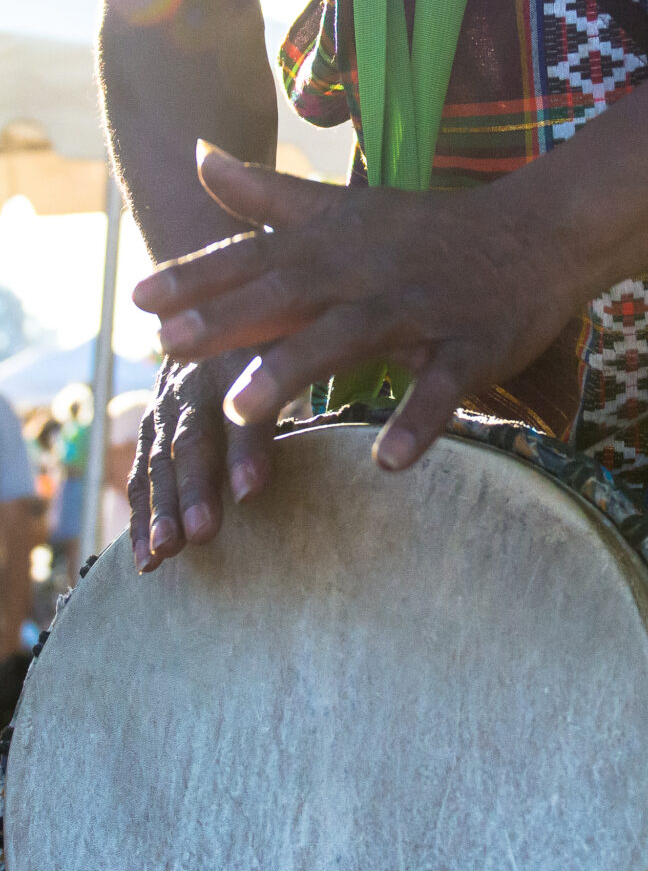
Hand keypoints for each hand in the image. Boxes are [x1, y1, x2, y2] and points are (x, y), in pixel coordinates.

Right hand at [128, 352, 274, 571]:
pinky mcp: (150, 432)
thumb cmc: (265, 340)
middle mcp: (187, 387)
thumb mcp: (284, 351)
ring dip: (158, 512)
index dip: (244, 450)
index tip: (249, 493)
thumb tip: (270, 457)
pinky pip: (140, 477)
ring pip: (156, 464)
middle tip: (200, 534)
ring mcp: (161, 410)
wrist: (210, 310)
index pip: (237, 409)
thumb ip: (281, 390)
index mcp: (229, 363)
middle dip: (193, 491)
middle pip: (188, 442)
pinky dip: (140, 518)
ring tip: (161, 556)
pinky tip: (147, 560)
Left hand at [133, 144, 584, 470]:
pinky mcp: (470, 349)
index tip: (138, 300)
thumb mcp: (347, 207)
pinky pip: (442, 390)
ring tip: (240, 409)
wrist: (536, 234)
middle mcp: (369, 274)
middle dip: (227, 320)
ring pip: (350, 337)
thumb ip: (272, 195)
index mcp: (337, 244)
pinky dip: (416, 422)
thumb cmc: (432, 229)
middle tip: (168, 347)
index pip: (258, 256)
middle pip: (289, 294)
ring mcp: (420, 311)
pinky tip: (386, 462)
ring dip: (295, 368)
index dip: (198, 277)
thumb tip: (201, 158)